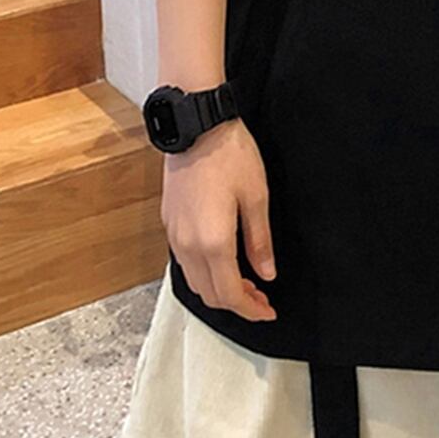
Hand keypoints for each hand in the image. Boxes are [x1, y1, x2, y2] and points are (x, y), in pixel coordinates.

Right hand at [161, 116, 277, 321]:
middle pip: (209, 294)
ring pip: (194, 282)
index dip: (251, 309)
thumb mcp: (256, 197)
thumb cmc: (230, 156)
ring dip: (219, 290)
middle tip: (261, 298)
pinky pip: (184, 263)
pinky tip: (223, 261)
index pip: (230, 294)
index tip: (269, 311)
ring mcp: (174, 235)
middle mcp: (188, 245)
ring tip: (246, 281)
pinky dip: (204, 273)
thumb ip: (260, 241)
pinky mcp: (169, 223)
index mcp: (213, 242)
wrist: (197, 126)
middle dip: (236, 303)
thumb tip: (266, 274)